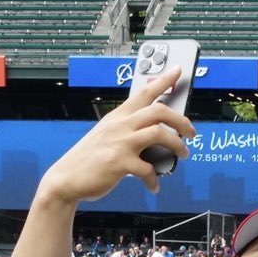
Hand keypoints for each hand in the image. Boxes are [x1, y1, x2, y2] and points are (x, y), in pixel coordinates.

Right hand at [36, 67, 196, 204]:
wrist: (65, 178)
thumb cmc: (88, 158)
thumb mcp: (106, 134)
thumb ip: (127, 129)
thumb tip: (155, 133)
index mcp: (118, 116)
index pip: (144, 92)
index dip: (164, 80)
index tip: (178, 70)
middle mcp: (120, 125)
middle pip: (159, 111)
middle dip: (181, 120)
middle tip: (191, 132)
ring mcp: (120, 143)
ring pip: (159, 134)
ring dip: (177, 145)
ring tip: (182, 154)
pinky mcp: (119, 163)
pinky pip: (148, 170)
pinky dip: (154, 180)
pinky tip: (154, 186)